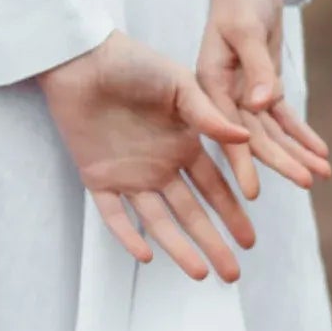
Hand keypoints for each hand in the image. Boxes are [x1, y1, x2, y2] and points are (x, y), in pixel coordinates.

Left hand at [35, 29, 258, 281]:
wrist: (81, 57)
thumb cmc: (132, 63)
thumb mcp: (179, 85)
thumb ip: (209, 116)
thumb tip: (246, 138)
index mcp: (183, 144)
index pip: (215, 188)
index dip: (232, 213)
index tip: (250, 239)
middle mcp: (159, 165)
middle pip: (191, 213)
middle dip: (212, 242)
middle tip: (232, 273)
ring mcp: (128, 174)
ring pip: (158, 220)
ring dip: (179, 246)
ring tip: (200, 273)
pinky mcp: (97, 177)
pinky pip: (114, 214)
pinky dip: (129, 234)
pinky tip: (147, 254)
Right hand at [196, 0, 330, 190]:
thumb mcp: (246, 27)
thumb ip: (256, 67)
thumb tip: (263, 105)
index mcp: (208, 83)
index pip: (227, 129)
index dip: (241, 161)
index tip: (252, 193)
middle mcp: (224, 95)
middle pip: (253, 136)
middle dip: (281, 161)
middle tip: (307, 182)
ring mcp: (244, 93)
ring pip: (272, 131)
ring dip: (297, 151)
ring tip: (324, 173)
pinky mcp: (264, 86)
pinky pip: (284, 117)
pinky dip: (302, 133)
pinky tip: (321, 152)